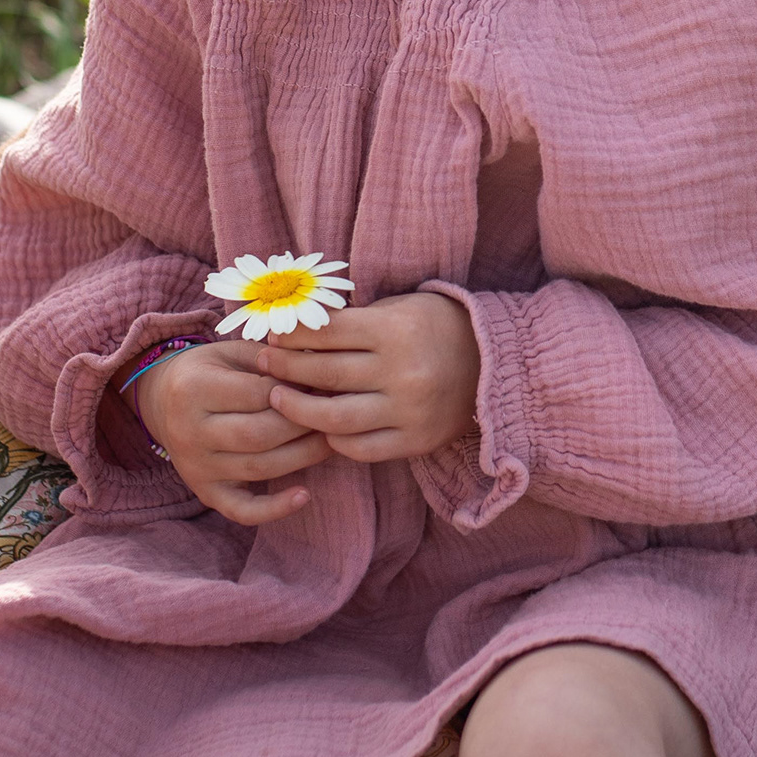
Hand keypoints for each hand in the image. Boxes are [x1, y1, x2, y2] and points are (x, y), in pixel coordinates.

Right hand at [132, 339, 332, 525]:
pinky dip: (274, 509)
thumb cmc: (211, 371)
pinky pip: (241, 510)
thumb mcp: (234, 352)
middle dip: (303, 425)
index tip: (325, 385)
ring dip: (302, 457)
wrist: (162, 400)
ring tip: (332, 442)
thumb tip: (321, 369)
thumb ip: (272, 360)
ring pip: (258, 468)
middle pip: (259, 435)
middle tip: (334, 414)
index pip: (257, 394)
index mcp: (194, 388)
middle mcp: (189, 430)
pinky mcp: (204, 491)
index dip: (296, 391)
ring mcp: (195, 465)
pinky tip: (304, 495)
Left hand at [259, 291, 480, 464]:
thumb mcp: (399, 309)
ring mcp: (409, 411)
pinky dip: (334, 439)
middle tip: (263, 363)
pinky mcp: (416, 441)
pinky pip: (360, 448)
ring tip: (278, 398)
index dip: (292, 334)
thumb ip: (354, 322)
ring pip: (334, 418)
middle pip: (323, 374)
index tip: (271, 335)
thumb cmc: (435, 327)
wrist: (493, 363)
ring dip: (297, 409)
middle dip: (284, 368)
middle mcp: (402, 372)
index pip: (327, 333)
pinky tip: (321, 427)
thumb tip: (295, 331)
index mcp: (396, 331)